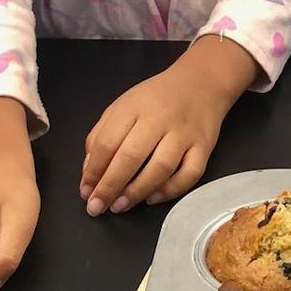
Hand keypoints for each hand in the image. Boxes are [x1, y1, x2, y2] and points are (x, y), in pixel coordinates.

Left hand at [80, 35, 255, 215]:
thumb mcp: (122, 106)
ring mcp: (184, 133)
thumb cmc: (156, 98)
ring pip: (160, 168)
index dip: (93, 171)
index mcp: (134, 107)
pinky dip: (171, 190)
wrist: (201, 82)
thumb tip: (90, 172)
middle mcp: (160, 119)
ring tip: (120, 206)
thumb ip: (102, 134)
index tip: (85, 192)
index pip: (108, 142)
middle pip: (131, 157)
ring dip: (137, 192)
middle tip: (97, 207)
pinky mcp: (204, 146)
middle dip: (110, 186)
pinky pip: (190, 174)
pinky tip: (152, 198)